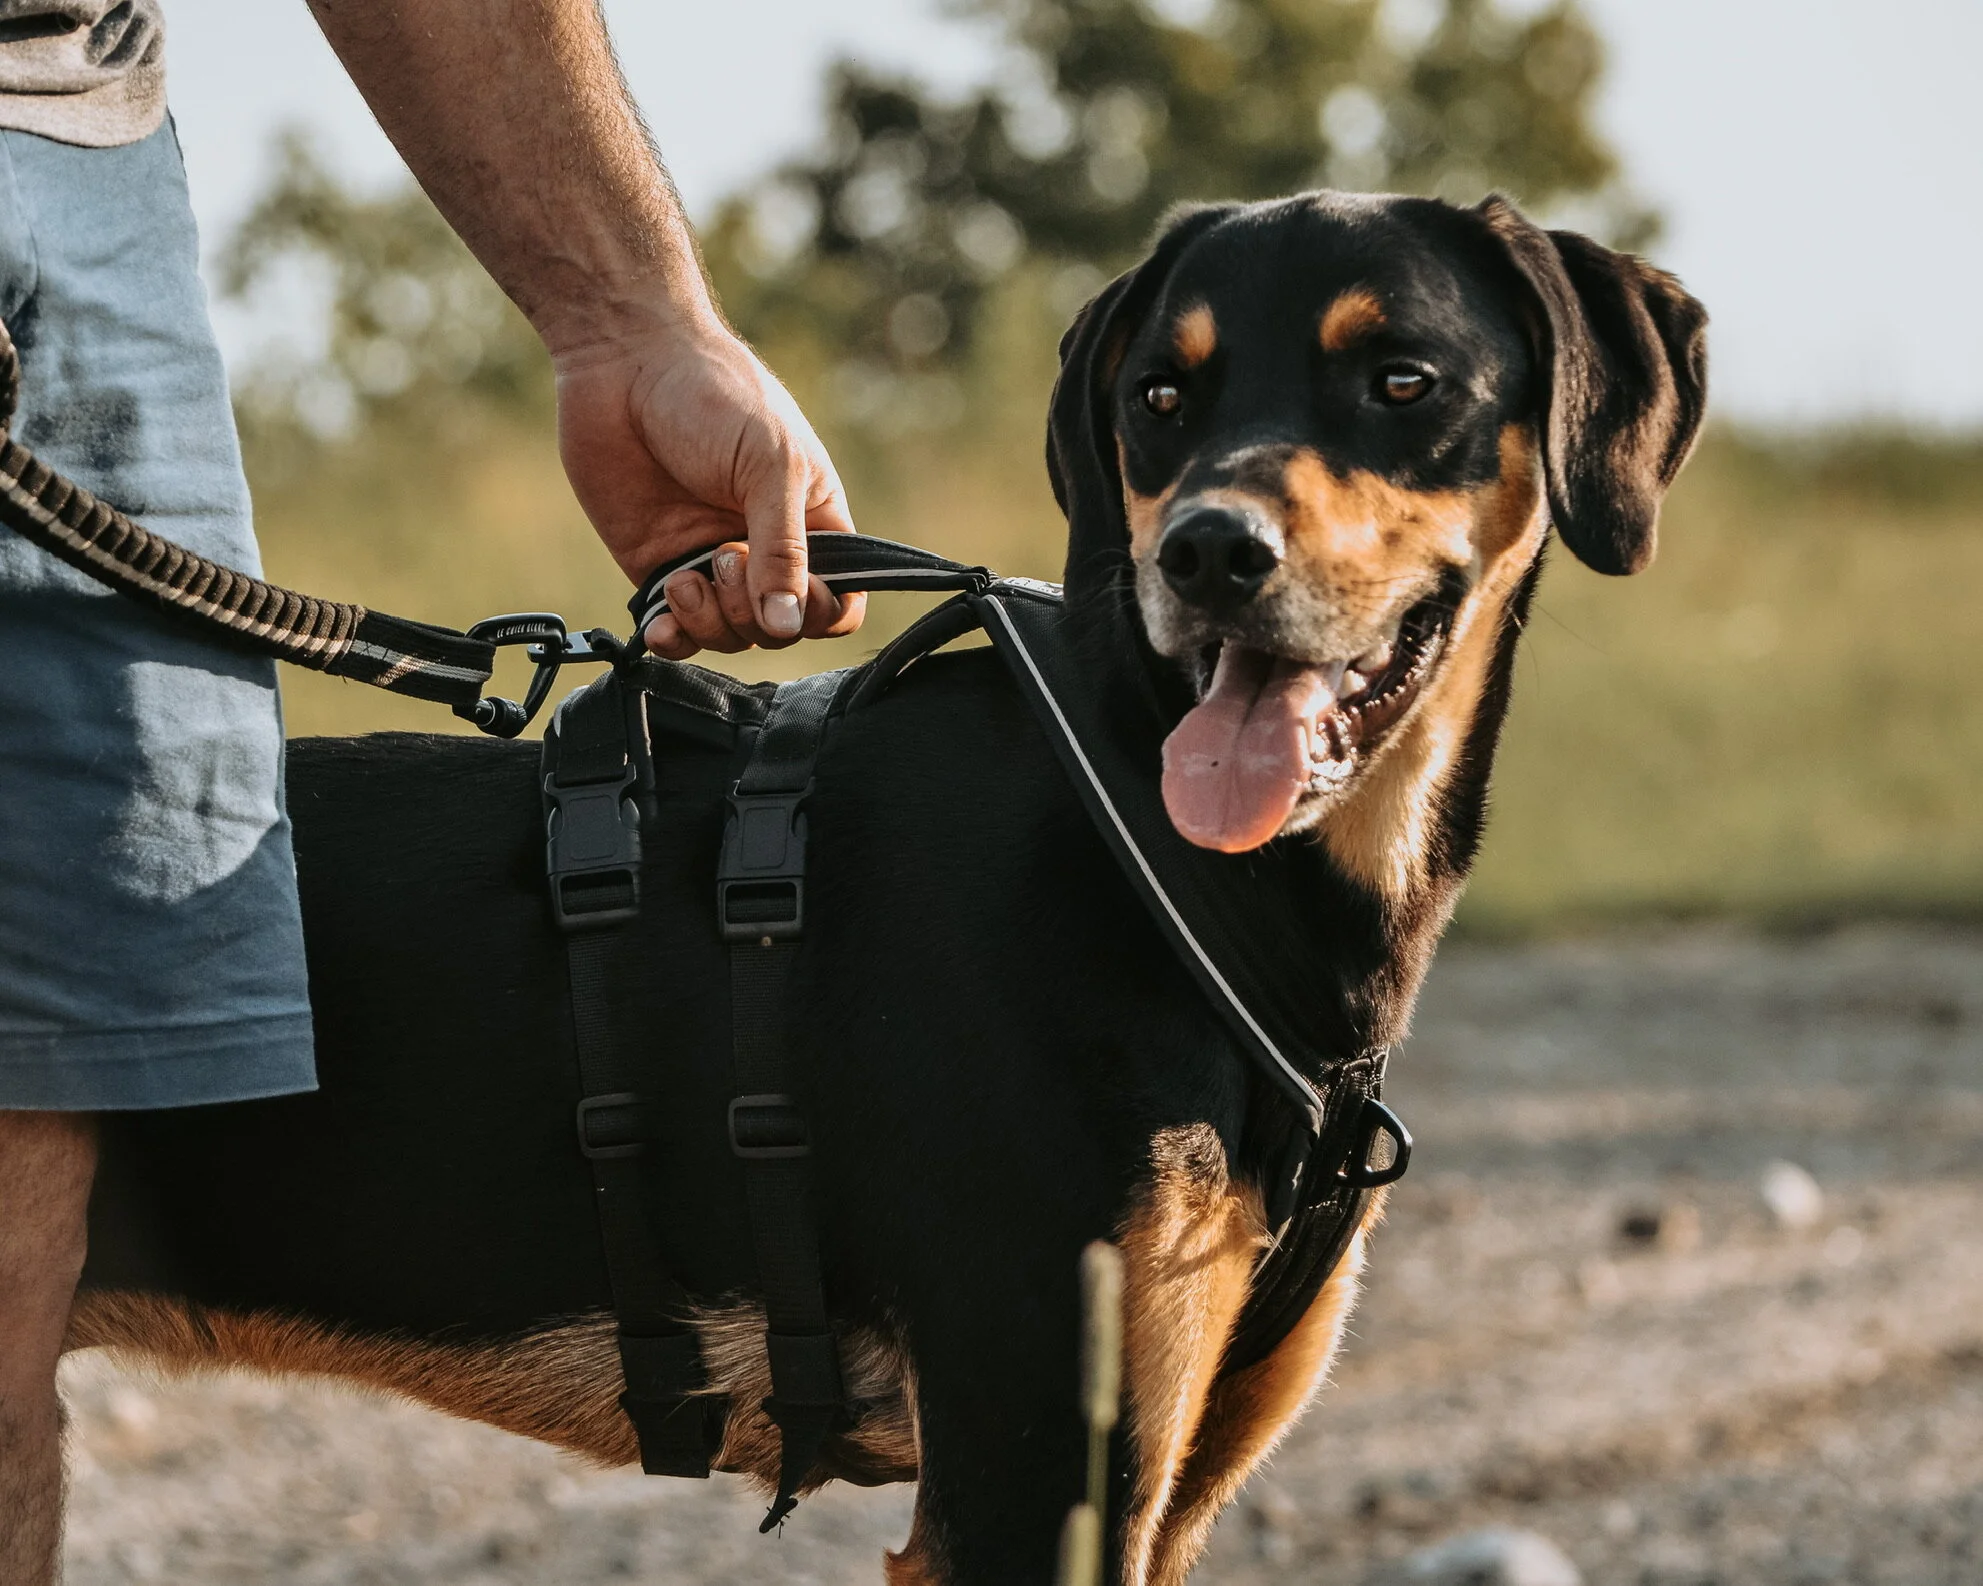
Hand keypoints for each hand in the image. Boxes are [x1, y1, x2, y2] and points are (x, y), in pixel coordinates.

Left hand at [551, 314, 865, 656]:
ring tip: (687, 575)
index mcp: (812, 523)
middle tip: (725, 556)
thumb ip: (783, 550)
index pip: (838, 602)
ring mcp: (711, 563)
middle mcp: (765, 551)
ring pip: (730, 636)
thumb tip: (786, 625)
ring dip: (712, 622)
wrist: (625, 363)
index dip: (818, 615)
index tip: (792, 593)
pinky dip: (673, 637)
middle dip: (754, 612)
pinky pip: (676, 630)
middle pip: (782, 630)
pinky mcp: (660, 566)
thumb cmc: (714, 396)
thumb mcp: (768, 466)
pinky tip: (662, 617)